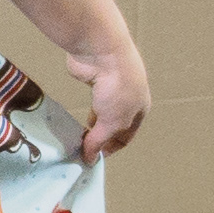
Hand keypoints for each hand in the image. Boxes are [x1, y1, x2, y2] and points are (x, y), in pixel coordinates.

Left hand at [66, 35, 149, 164]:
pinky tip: (73, 121)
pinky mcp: (94, 80)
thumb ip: (99, 141)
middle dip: (100, 138)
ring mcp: (111, 88)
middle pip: (114, 126)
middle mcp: (129, 99)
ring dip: (90, 127)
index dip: (111, 149)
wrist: (102, 53)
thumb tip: (89, 159)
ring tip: (75, 138)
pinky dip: (82, 113)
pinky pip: (90, 102)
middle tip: (81, 150)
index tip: (92, 158)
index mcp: (140, 109)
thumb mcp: (112, 122)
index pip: (127, 136)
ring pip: (101, 114)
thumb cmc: (116, 90)